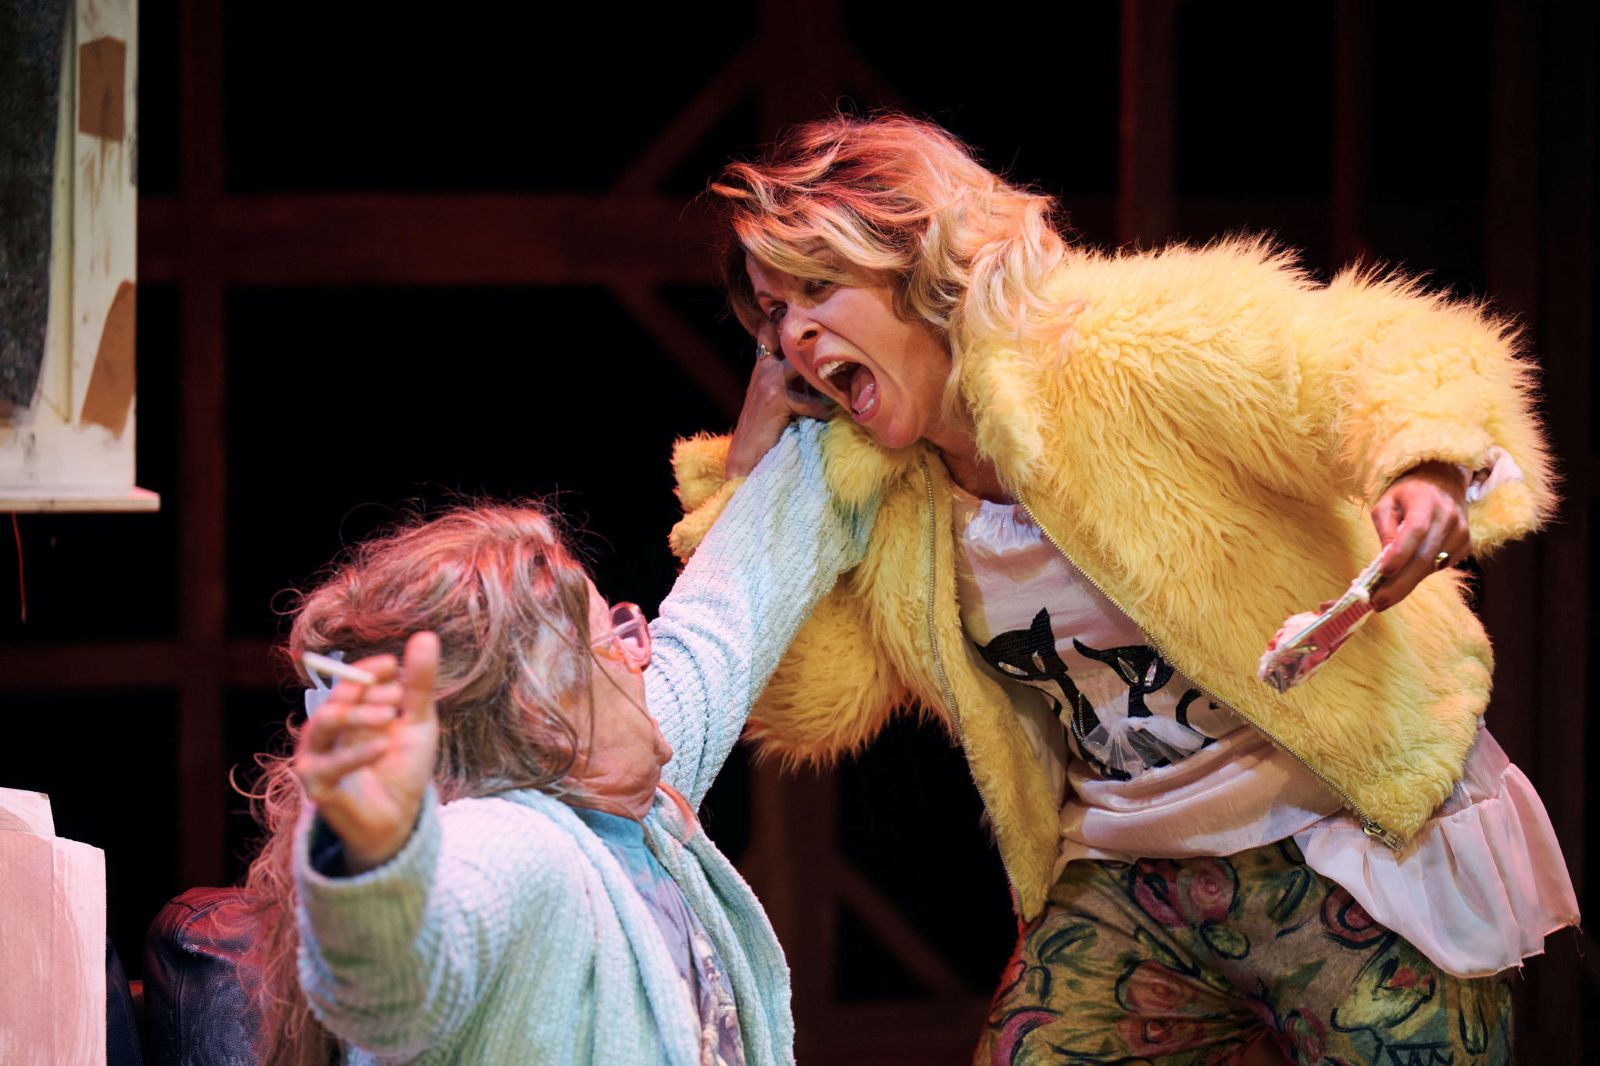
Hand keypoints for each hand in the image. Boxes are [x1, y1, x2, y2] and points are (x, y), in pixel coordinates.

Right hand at [294, 632, 440, 872]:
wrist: (399, 818)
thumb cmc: (403, 767)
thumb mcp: (417, 721)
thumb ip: (418, 684)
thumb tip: (426, 636)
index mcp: (347, 710)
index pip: (349, 680)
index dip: (368, 670)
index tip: (393, 664)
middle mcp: (325, 730)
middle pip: (335, 698)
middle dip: (364, 691)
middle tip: (397, 694)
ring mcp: (316, 755)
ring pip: (325, 724)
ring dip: (357, 715)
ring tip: (390, 715)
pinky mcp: (315, 784)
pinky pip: (329, 764)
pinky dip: (356, 753)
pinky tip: (382, 746)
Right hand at [725, 325, 833, 478]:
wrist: (744, 458)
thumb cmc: (765, 430)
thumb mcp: (775, 399)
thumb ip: (792, 382)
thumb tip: (823, 373)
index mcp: (762, 366)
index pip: (768, 332)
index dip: (783, 319)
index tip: (806, 310)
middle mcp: (764, 368)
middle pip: (790, 340)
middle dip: (815, 337)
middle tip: (843, 335)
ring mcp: (769, 381)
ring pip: (805, 367)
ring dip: (828, 375)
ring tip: (851, 377)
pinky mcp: (777, 398)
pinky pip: (811, 402)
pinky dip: (824, 411)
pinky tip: (833, 418)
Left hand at [1369, 461, 1469, 610]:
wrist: (1444, 482)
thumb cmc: (1407, 493)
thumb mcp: (1386, 502)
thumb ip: (1384, 528)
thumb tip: (1385, 560)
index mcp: (1426, 501)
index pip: (1416, 530)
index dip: (1400, 553)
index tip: (1381, 573)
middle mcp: (1449, 517)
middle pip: (1425, 556)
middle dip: (1400, 584)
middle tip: (1378, 603)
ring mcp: (1462, 533)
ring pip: (1432, 566)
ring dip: (1407, 583)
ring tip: (1385, 595)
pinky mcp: (1467, 545)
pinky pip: (1440, 566)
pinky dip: (1421, 573)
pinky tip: (1408, 572)